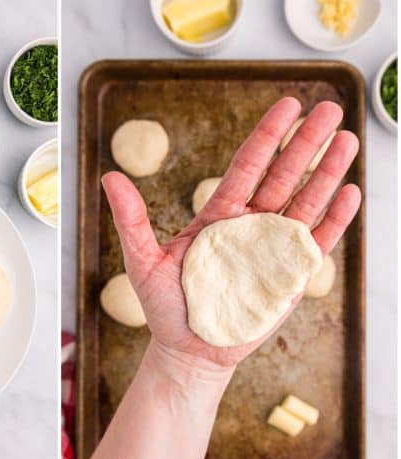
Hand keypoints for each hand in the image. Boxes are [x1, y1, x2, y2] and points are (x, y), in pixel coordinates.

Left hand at [103, 97, 360, 369]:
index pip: (248, 166)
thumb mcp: (143, 262)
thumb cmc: (166, 308)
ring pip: (305, 203)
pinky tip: (348, 193)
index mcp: (219, 215)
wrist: (189, 352)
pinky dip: (334, 220)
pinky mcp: (290, 277)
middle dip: (307, 143)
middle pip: (283, 176)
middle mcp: (250, 225)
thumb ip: (131, 220)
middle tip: (330, 109)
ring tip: (348, 139)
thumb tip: (109, 177)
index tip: (289, 105)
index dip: (269, 136)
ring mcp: (273, 250)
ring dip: (327, 172)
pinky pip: (316, 244)